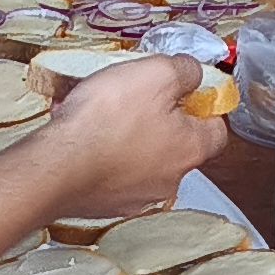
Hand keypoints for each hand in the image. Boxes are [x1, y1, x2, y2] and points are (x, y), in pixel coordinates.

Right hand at [32, 54, 231, 218]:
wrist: (56, 165)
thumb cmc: (107, 120)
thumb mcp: (156, 73)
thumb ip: (184, 71)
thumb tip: (192, 73)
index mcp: (190, 149)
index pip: (217, 130)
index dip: (204, 106)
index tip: (188, 91)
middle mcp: (169, 179)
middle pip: (175, 143)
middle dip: (157, 118)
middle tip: (135, 97)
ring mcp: (136, 196)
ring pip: (140, 158)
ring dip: (125, 135)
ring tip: (100, 112)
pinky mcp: (105, 204)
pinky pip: (109, 172)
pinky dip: (100, 154)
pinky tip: (81, 135)